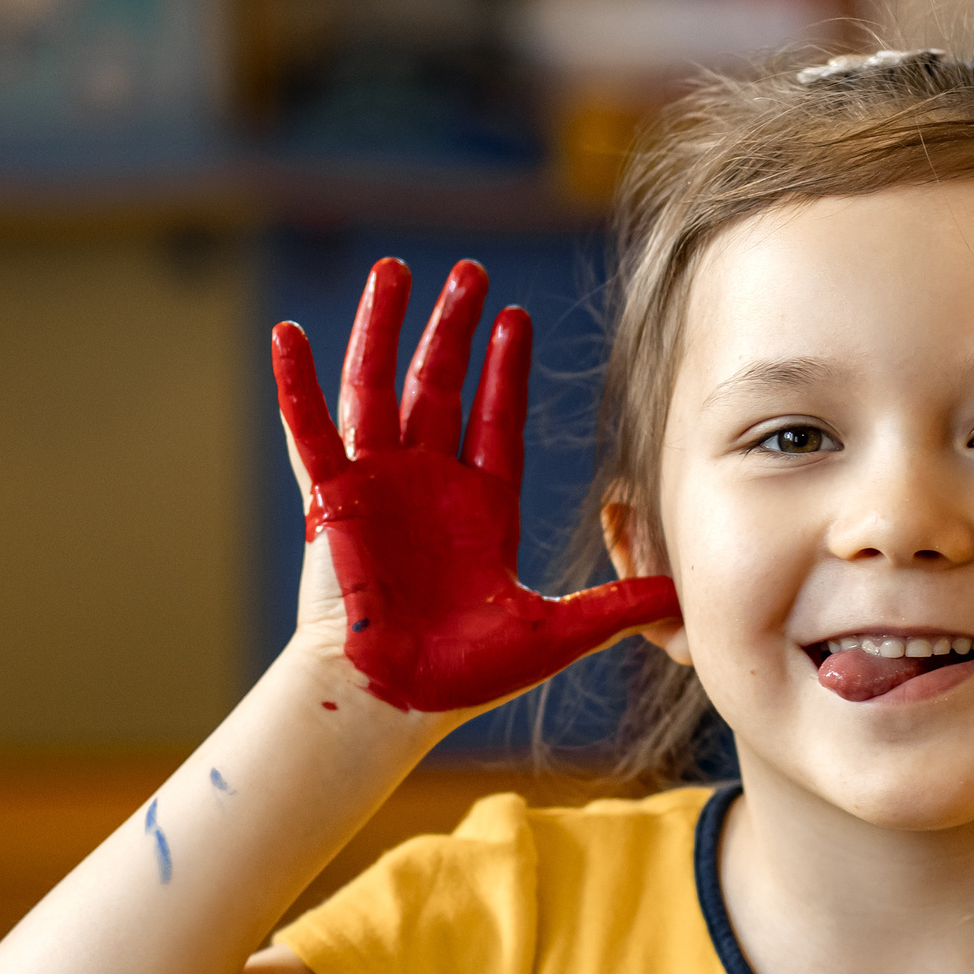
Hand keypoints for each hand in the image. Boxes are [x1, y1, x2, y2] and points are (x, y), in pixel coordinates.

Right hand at [274, 257, 679, 713]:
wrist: (393, 702)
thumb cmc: (465, 678)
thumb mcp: (556, 633)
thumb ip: (617, 606)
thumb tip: (684, 597)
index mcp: (479, 507)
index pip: (495, 418)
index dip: (505, 368)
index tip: (516, 318)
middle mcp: (428, 485)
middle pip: (439, 385)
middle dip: (453, 328)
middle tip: (469, 273)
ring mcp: (378, 486)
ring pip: (378, 387)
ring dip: (384, 329)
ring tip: (394, 271)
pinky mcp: (332, 499)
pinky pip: (310, 431)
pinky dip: (297, 385)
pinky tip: (288, 335)